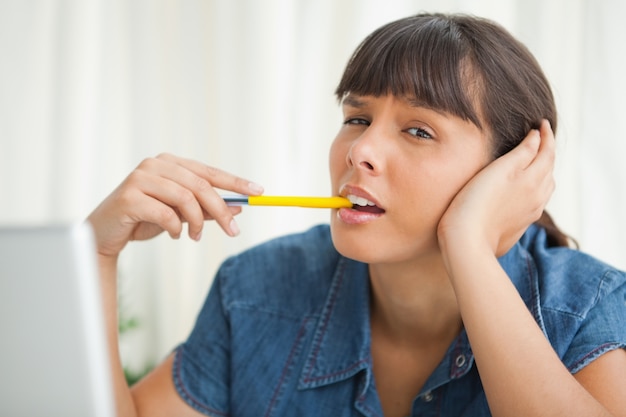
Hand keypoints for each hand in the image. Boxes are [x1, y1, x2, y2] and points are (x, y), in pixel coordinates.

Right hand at [87, 153, 263, 257]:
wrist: (106, 233)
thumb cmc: (144, 219)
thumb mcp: (180, 214)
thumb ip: (206, 209)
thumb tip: (239, 208)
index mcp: (170, 163)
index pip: (209, 171)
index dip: (236, 182)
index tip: (259, 192)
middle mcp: (156, 164)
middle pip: (200, 185)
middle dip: (221, 210)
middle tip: (233, 231)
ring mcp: (141, 178)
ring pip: (185, 198)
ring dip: (197, 222)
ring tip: (194, 236)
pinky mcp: (130, 196)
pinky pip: (166, 213)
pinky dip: (176, 228)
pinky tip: (176, 235)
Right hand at [438, 120, 554, 256]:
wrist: (466, 241)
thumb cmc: (477, 203)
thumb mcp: (499, 170)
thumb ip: (522, 152)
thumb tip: (537, 136)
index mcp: (534, 180)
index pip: (547, 152)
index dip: (546, 135)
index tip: (542, 123)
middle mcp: (537, 197)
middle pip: (549, 169)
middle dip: (546, 151)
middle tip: (540, 137)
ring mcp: (529, 213)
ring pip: (545, 186)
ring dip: (543, 170)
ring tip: (535, 160)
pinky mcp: (518, 225)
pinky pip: (536, 200)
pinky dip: (535, 186)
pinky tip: (523, 188)